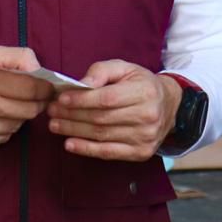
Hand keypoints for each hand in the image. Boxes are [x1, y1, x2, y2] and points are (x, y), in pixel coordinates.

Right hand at [0, 46, 53, 151]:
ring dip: (20, 115)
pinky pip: (5, 137)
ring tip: (7, 103)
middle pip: (30, 111)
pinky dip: (6, 127)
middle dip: (37, 103)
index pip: (32, 90)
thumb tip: (41, 70)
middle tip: (34, 96)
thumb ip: (18, 57)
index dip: (46, 89)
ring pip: (18, 125)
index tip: (50, 87)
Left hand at [47, 60, 179, 161]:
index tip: (61, 98)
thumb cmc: (141, 84)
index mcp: (145, 92)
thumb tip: (83, 83)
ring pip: (102, 136)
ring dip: (74, 131)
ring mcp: (145, 137)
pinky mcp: (140, 153)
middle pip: (102, 118)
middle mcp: (148, 116)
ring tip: (55, 125)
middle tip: (52, 111)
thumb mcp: (126, 68)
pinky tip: (70, 144)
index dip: (82, 99)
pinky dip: (86, 149)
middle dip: (72, 115)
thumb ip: (103, 70)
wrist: (169, 106)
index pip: (108, 98)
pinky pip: (108, 153)